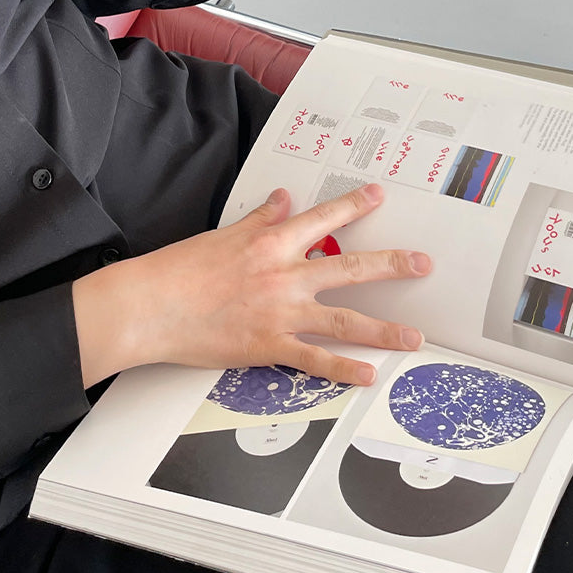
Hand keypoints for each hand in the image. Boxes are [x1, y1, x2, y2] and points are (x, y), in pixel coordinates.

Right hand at [73, 184, 431, 387]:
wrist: (149, 305)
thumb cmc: (178, 271)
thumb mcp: (223, 235)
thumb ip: (259, 219)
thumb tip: (282, 199)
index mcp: (272, 243)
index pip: (323, 218)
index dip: (354, 205)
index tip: (379, 195)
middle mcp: (284, 276)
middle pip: (350, 268)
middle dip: (393, 265)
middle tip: (423, 265)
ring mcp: (280, 313)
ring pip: (344, 320)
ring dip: (383, 330)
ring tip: (414, 337)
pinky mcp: (268, 347)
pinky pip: (314, 361)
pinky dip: (342, 370)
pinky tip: (367, 376)